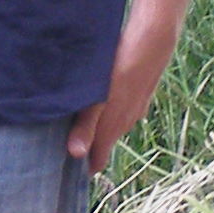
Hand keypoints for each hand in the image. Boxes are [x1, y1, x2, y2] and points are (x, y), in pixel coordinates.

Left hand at [66, 22, 175, 175]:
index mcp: (113, 129)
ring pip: (113, 124)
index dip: (83, 168)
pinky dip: (109, 109)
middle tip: (61, 139)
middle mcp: (126, 124)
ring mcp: (135, 109)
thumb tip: (74, 154)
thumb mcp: (96, 99)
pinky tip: (100, 95)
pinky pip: (121, 108)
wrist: (152, 42)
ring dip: (97, 125)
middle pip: (104, 143)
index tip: (64, 170)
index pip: (98, 161)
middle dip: (87, 146)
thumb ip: (85, 127)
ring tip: (75, 116)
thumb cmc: (120, 71)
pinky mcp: (139, 94)